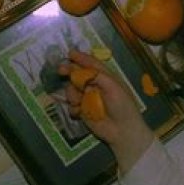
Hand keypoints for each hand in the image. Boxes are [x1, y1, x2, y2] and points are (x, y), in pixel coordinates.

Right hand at [59, 49, 154, 172]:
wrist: (122, 131)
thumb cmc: (122, 106)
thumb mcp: (113, 87)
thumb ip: (97, 76)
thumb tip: (81, 70)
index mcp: (106, 78)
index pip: (92, 64)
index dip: (81, 58)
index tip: (70, 53)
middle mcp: (95, 86)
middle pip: (78, 75)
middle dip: (69, 72)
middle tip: (61, 70)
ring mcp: (88, 99)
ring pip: (72, 90)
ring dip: (72, 93)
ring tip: (79, 101)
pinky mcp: (83, 111)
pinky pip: (71, 106)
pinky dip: (73, 108)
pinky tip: (79, 112)